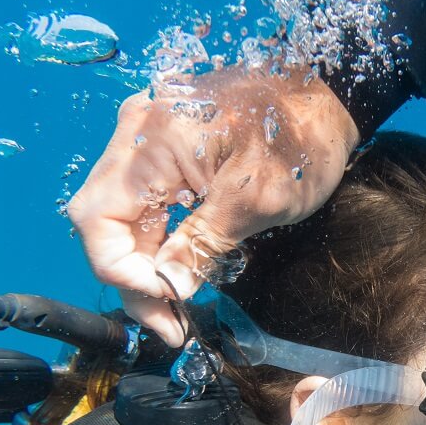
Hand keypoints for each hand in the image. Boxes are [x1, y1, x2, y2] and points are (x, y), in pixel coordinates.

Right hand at [67, 66, 359, 345]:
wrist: (327, 98)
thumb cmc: (301, 141)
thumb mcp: (256, 200)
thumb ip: (201, 243)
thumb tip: (167, 287)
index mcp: (151, 139)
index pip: (98, 219)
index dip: (122, 270)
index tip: (166, 301)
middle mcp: (136, 134)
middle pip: (104, 221)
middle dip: (132, 279)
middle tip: (170, 326)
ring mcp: (147, 139)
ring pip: (122, 217)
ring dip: (143, 266)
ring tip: (174, 311)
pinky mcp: (164, 149)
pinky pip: (145, 203)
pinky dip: (157, 241)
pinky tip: (177, 272)